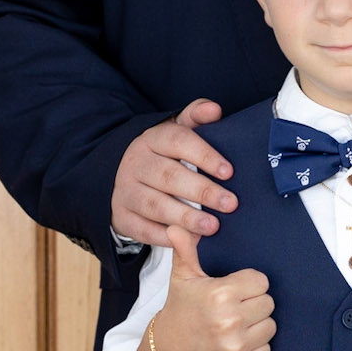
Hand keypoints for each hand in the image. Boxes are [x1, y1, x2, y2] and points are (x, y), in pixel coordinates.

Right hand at [112, 99, 235, 244]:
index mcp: (152, 139)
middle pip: (169, 176)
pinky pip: (143, 229)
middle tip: (230, 204)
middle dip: (202, 191)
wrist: (121, 175)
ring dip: (185, 217)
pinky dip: (166, 237)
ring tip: (212, 226)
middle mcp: (136, 163)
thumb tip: (214, 109)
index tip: (229, 172)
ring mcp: (126, 191)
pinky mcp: (122, 216)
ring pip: (155, 205)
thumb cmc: (163, 154)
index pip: (178, 141)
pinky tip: (189, 240)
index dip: (204, 156)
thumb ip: (196, 117)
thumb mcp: (176, 131)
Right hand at [151, 225, 274, 350]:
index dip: (249, 284)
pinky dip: (256, 346)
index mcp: (220, 294)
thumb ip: (185, 250)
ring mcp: (235, 346)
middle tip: (234, 308)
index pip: (261, 281)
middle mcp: (229, 320)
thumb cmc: (181, 308)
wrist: (169, 349)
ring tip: (236, 324)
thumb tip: (177, 227)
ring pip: (270, 326)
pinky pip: (266, 349)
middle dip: (254, 304)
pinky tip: (237, 341)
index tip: (234, 290)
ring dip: (257, 324)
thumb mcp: (183, 277)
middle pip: (268, 303)